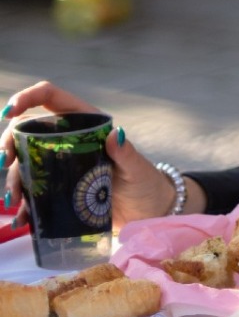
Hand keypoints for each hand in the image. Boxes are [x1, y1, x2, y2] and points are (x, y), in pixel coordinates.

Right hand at [3, 81, 189, 228]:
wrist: (147, 211)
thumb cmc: (144, 181)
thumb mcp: (137, 167)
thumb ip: (126, 152)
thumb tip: (117, 134)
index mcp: (85, 123)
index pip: (50, 98)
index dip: (26, 98)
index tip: (9, 113)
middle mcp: (67, 140)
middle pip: (27, 131)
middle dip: (10, 144)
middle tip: (6, 162)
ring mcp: (60, 164)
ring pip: (25, 164)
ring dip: (13, 179)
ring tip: (14, 201)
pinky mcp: (57, 189)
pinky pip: (32, 193)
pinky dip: (24, 206)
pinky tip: (21, 218)